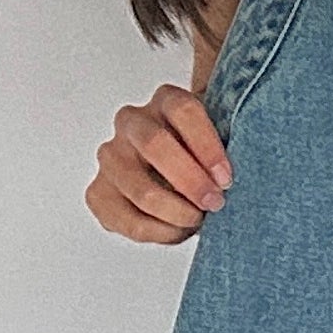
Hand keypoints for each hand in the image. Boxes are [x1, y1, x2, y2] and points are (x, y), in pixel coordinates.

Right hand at [86, 83, 233, 242]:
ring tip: (198, 221)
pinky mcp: (99, 192)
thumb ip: (230, 144)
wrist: (177, 172)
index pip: (183, 110)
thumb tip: (233, 178)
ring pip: (140, 189)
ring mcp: (110, 156)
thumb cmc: (205, 155)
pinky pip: (126, 220)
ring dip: (176, 213)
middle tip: (215, 204)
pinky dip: (158, 232)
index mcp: (165, 99)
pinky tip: (177, 231)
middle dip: (190, 181)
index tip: (227, 178)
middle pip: (155, 144)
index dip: (207, 146)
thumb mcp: (222, 138)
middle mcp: (131, 122)